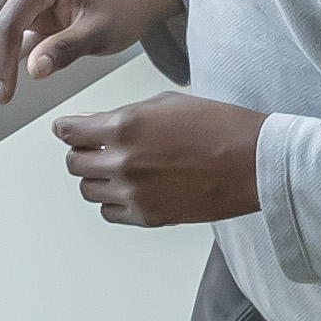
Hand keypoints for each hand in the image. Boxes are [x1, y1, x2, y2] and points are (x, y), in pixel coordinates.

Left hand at [53, 90, 263, 228]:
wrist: (254, 162)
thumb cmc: (220, 127)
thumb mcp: (167, 104)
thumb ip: (123, 114)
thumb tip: (92, 122)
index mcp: (125, 126)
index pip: (70, 132)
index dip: (66, 130)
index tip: (67, 130)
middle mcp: (123, 161)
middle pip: (74, 164)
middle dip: (81, 154)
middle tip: (94, 149)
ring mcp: (134, 192)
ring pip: (88, 190)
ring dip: (96, 179)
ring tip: (117, 170)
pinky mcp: (148, 216)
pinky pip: (110, 212)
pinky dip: (113, 201)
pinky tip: (130, 189)